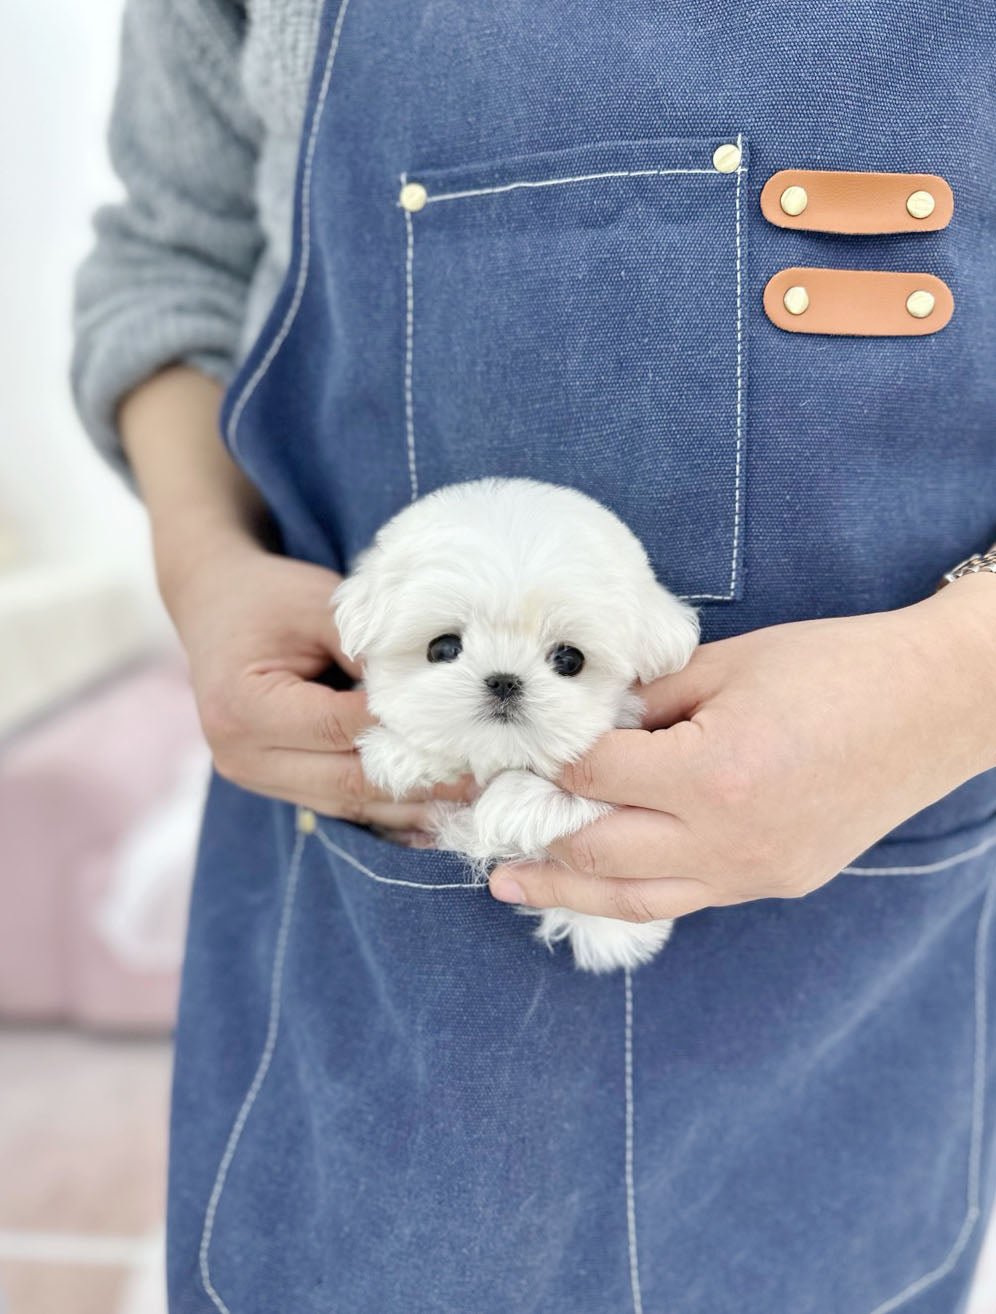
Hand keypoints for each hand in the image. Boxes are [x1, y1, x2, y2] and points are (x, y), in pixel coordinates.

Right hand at [160, 530, 466, 829]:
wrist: (216, 607)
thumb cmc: (269, 598)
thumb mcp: (318, 606)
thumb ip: (367, 647)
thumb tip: (432, 688)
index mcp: (244, 706)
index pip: (340, 727)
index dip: (404, 729)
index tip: (466, 727)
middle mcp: (243, 755)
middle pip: (347, 780)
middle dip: (420, 780)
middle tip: (488, 777)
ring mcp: (257, 778)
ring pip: (349, 804)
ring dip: (413, 805)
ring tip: (477, 800)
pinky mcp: (278, 786)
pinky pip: (342, 806)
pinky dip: (391, 808)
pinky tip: (440, 809)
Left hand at [489, 578, 995, 920]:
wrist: (935, 706)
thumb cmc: (837, 668)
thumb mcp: (729, 665)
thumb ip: (650, 701)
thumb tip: (591, 722)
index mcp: (710, 773)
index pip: (592, 776)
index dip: (544, 763)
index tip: (505, 757)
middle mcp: (726, 838)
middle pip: (596, 851)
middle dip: (531, 839)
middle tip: (479, 832)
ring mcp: (754, 871)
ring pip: (636, 896)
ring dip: (565, 892)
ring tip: (509, 890)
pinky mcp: (776, 881)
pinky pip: (687, 896)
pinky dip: (633, 891)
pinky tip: (599, 885)